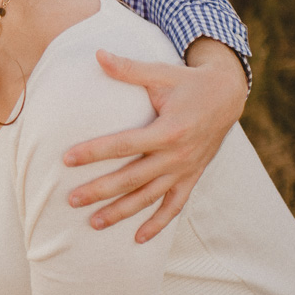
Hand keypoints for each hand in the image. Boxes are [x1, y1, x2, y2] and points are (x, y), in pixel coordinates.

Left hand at [63, 38, 247, 242]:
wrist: (228, 96)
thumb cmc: (187, 83)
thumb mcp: (160, 73)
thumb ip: (128, 68)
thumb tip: (97, 54)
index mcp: (168, 130)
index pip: (123, 145)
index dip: (94, 152)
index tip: (67, 158)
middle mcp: (177, 155)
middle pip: (132, 178)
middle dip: (100, 191)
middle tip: (70, 200)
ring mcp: (185, 170)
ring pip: (150, 198)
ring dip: (122, 212)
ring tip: (93, 223)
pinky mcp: (191, 177)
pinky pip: (175, 206)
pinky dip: (158, 224)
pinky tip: (138, 239)